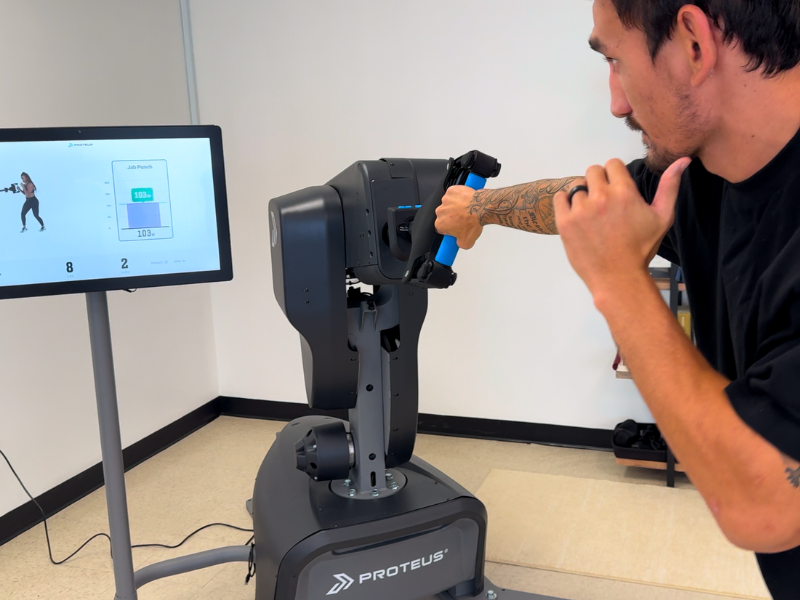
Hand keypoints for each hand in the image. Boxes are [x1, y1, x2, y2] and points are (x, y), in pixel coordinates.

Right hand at [434, 185, 482, 248]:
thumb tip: (460, 243)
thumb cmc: (473, 221)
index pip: (441, 227)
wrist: (481, 207)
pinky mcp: (451, 191)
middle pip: (444, 215)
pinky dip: (458, 196)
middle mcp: (440, 211)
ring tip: (466, 209)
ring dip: (455, 206)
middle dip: (451, 217)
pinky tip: (466, 201)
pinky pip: (453, 194)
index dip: (450, 228)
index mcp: (440, 224)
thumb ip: (460, 244)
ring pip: (448, 204)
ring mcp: (445, 200)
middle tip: (463, 218)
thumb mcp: (467, 242)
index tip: (456, 228)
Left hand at [553, 157, 690, 297]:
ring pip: (576, 187)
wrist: (618, 278)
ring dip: (583, 196)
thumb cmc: (641, 248)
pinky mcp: (565, 222)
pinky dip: (565, 203)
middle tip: (603, 203)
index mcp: (624, 192)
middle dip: (598, 183)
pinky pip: (559, 198)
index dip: (614, 175)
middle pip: (593, 171)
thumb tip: (683, 160)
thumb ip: (670, 186)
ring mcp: (580, 210)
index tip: (616, 190)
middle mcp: (601, 197)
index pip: (612, 164)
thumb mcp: (663, 217)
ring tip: (591, 215)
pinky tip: (576, 215)